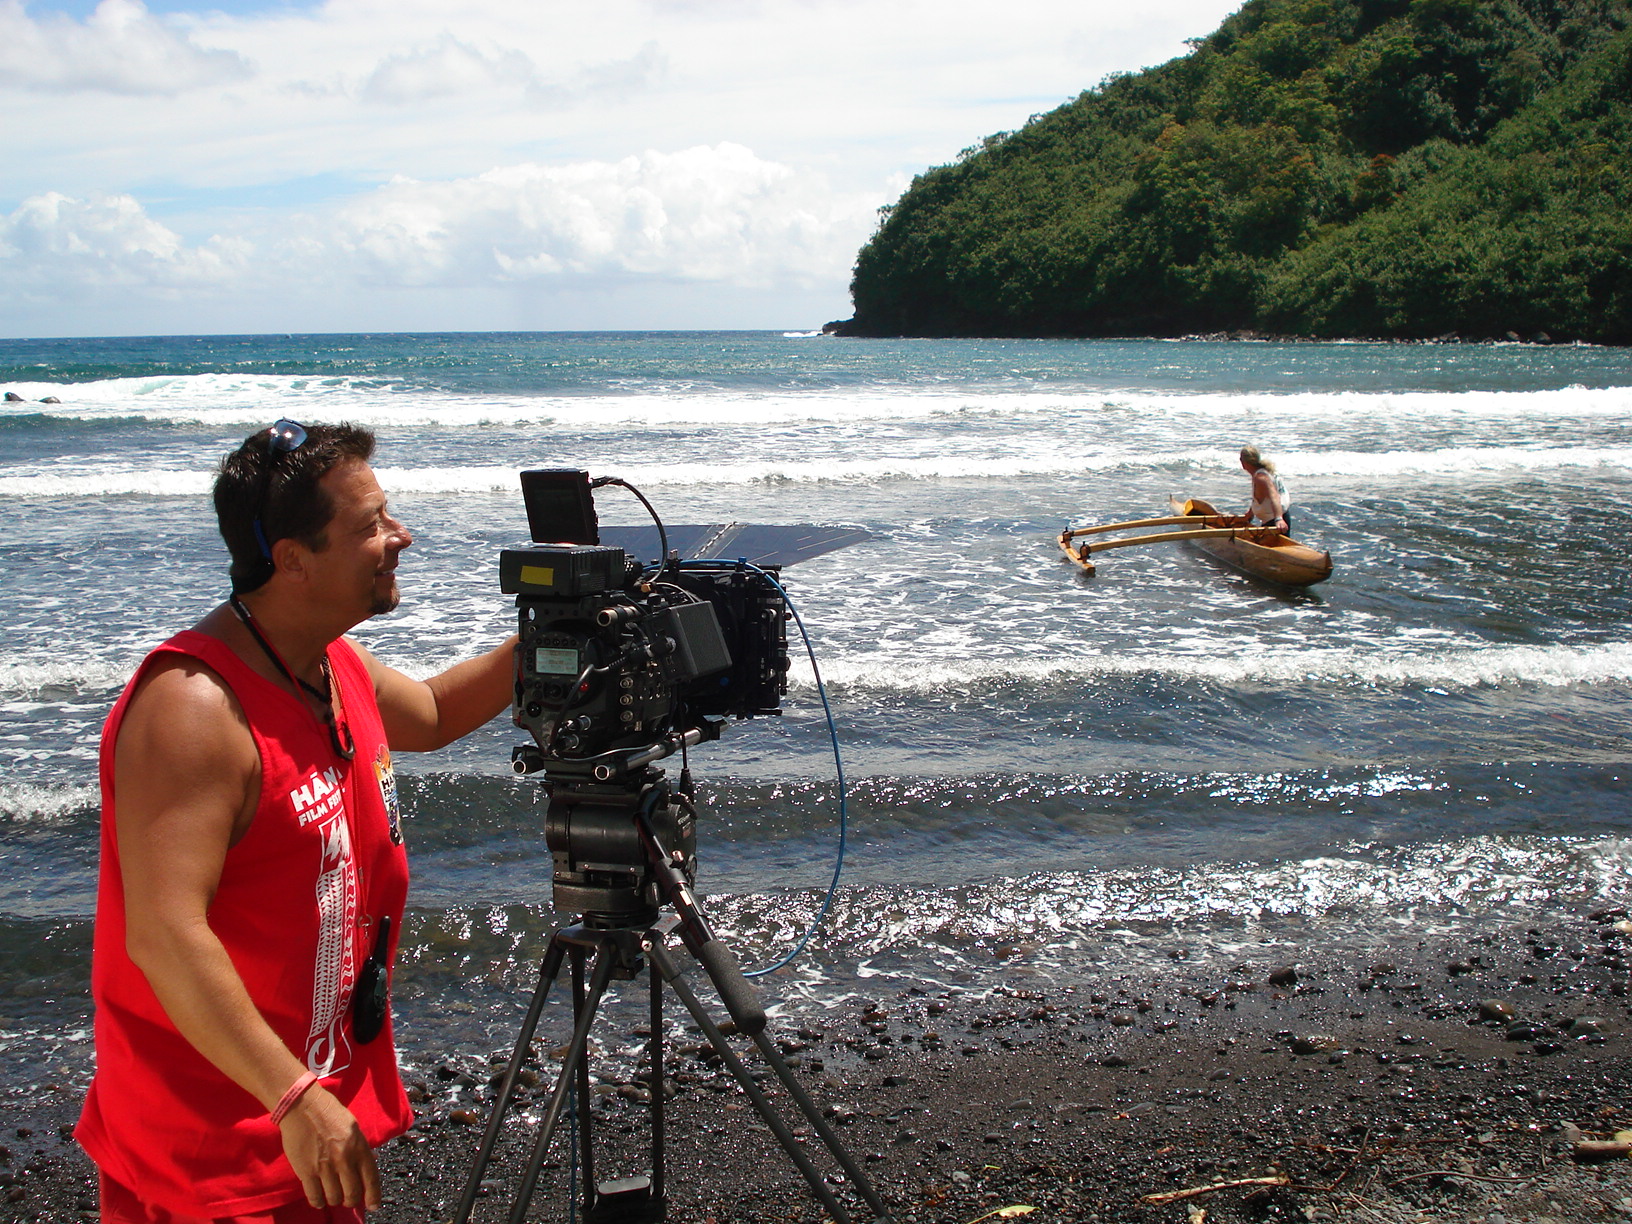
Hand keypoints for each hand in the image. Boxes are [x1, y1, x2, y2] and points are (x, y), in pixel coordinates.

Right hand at [277, 1083, 381, 1211]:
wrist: (303, 1107)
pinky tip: (319, 1198)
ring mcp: (325, 1167)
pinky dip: (318, 1201)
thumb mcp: (353, 1128)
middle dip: (351, 1200)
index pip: (371, 1179)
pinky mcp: (306, 1171)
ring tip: (333, 1195)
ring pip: (334, 1198)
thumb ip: (359, 1148)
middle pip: (352, 1194)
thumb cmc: (329, 1113)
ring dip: (334, 1200)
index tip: (373, 1205)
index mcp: (359, 1147)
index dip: (373, 1196)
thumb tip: (365, 1166)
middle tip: (348, 1199)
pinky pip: (315, 1197)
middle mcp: (345, 1159)